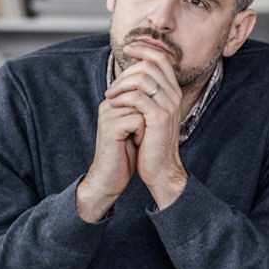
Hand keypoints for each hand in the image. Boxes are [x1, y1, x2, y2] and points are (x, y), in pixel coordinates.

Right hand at [76, 97, 143, 221]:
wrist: (110, 177)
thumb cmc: (125, 154)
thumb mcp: (136, 126)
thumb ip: (141, 108)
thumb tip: (161, 93)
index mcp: (113, 102)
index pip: (140, 91)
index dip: (149, 110)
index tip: (142, 127)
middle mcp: (108, 105)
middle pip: (142, 98)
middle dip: (148, 117)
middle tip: (140, 134)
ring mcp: (108, 115)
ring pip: (141, 108)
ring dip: (146, 126)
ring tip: (136, 139)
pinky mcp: (110, 127)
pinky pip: (138, 121)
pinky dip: (142, 134)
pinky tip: (135, 144)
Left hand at [105, 41, 186, 208]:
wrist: (161, 169)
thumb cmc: (151, 142)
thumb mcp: (149, 114)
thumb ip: (145, 94)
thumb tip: (131, 76)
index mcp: (173, 91)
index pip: (161, 58)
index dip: (143, 49)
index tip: (126, 49)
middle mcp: (174, 95)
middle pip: (151, 64)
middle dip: (127, 69)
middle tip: (112, 85)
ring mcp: (168, 105)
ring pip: (143, 78)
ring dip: (121, 84)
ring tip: (110, 96)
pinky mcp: (159, 117)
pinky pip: (138, 97)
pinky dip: (122, 98)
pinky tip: (113, 105)